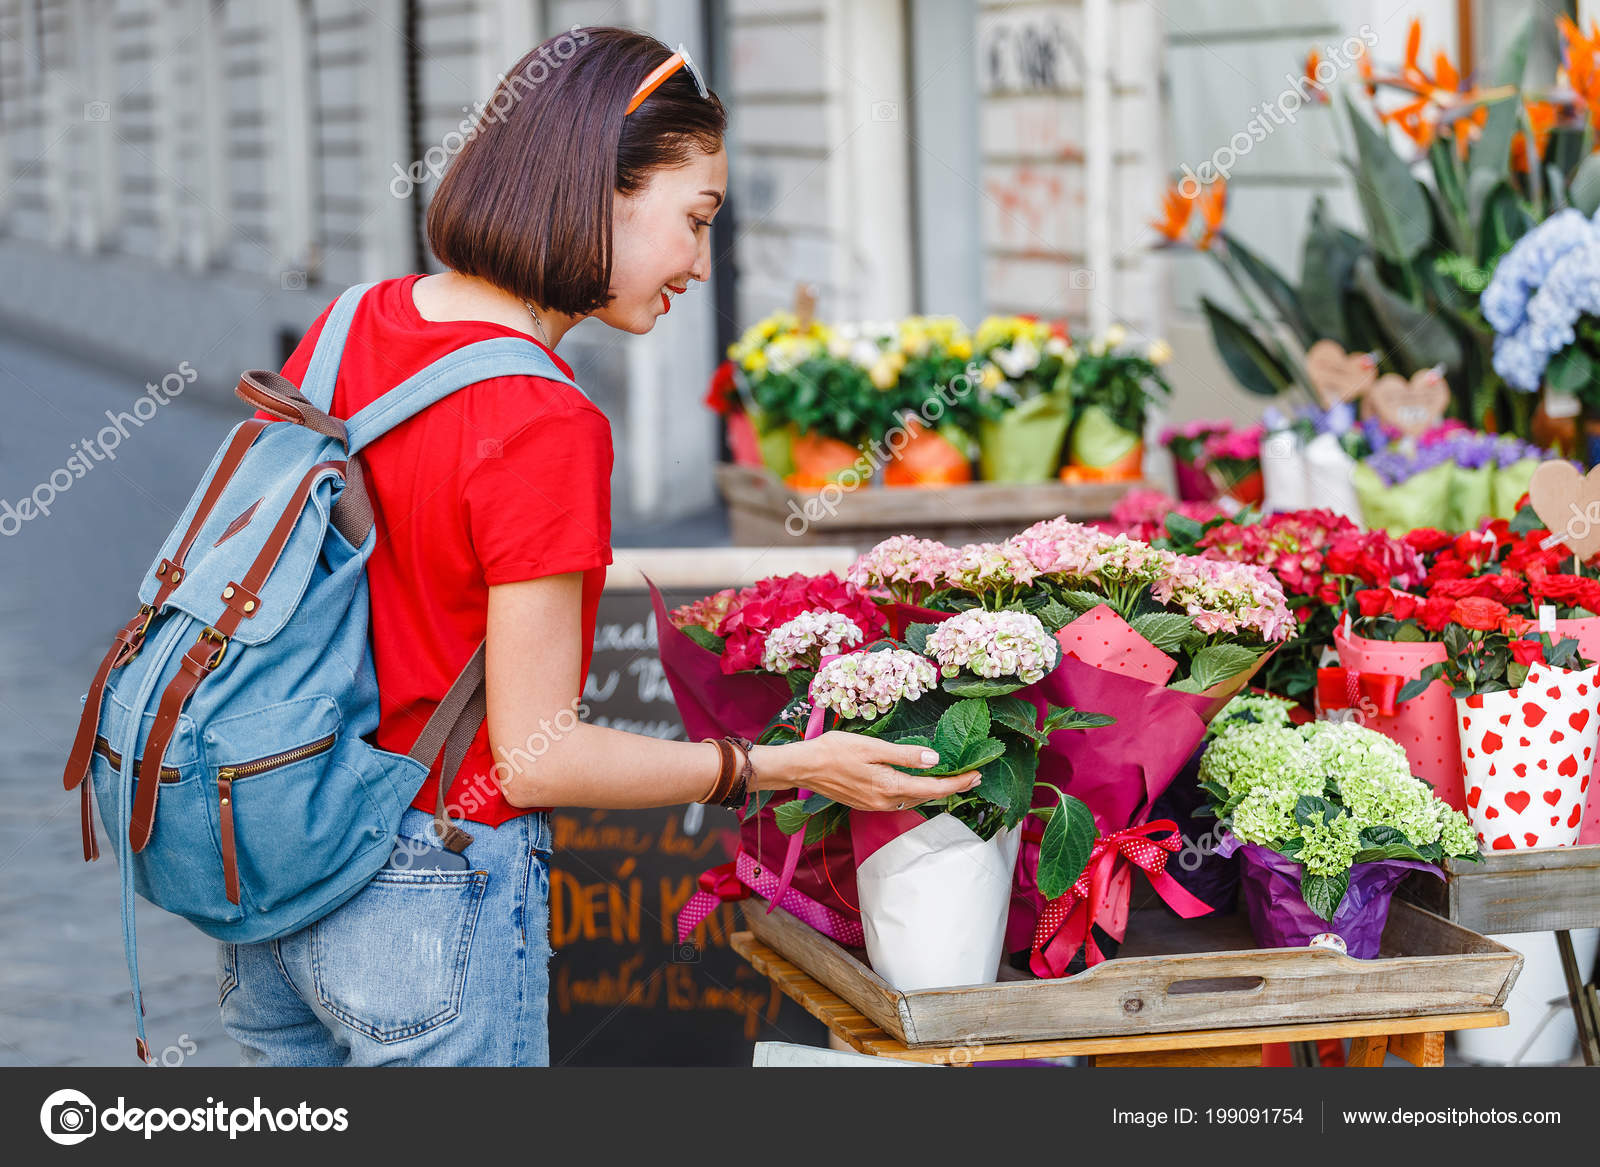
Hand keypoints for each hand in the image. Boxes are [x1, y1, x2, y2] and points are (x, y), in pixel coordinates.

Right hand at [750, 730, 980, 811]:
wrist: (803, 768)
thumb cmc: (834, 751)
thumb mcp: (872, 747)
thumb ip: (904, 755)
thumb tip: (935, 760)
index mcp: (890, 786)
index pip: (934, 787)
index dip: (958, 782)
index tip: (978, 775)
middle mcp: (886, 801)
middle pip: (927, 796)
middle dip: (952, 787)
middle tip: (974, 775)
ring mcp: (876, 804)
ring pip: (914, 799)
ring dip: (935, 790)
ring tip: (954, 779)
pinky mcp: (868, 803)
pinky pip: (900, 799)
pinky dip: (917, 791)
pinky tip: (921, 782)